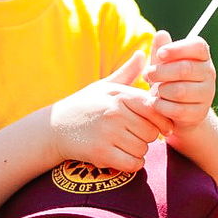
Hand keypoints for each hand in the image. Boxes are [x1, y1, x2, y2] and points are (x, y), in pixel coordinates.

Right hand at [48, 52, 172, 172]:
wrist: (54, 127)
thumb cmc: (85, 105)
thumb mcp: (104, 86)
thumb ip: (127, 72)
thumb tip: (142, 53)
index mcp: (119, 95)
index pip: (154, 109)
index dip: (163, 121)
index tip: (163, 128)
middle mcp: (115, 113)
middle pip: (151, 132)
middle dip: (148, 137)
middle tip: (136, 136)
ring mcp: (108, 134)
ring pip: (143, 149)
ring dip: (139, 151)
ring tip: (126, 145)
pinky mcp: (101, 153)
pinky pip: (132, 164)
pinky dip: (132, 164)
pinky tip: (123, 157)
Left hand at [142, 30, 215, 133]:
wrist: (177, 111)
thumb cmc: (168, 80)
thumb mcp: (162, 64)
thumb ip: (161, 50)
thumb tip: (161, 34)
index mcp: (202, 56)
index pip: (198, 46)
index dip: (178, 49)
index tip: (160, 54)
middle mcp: (209, 73)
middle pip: (185, 68)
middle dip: (161, 72)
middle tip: (147, 74)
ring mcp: (207, 94)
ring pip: (180, 90)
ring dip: (161, 91)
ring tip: (155, 91)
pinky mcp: (200, 113)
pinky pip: (178, 109)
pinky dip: (161, 106)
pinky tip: (156, 103)